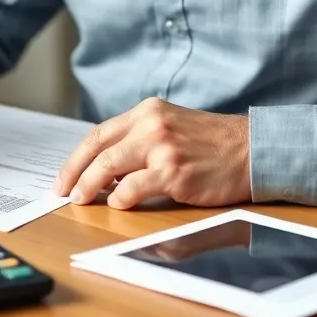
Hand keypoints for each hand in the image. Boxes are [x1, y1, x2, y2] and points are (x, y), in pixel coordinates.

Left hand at [52, 98, 250, 209]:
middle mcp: (151, 124)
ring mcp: (162, 147)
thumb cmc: (212, 144)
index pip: (99, 133)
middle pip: (98, 149)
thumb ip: (140, 141)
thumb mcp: (172, 127)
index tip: (64, 176)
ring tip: (81, 200)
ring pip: (109, 166)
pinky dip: (120, 198)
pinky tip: (118, 205)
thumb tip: (106, 171)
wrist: (252, 150)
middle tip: (64, 192)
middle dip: (74, 173)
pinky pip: (135, 187)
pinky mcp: (174, 171)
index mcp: (147, 111)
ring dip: (89, 185)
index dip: (76, 157)